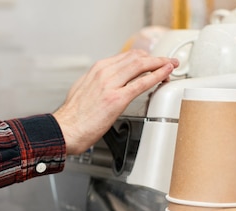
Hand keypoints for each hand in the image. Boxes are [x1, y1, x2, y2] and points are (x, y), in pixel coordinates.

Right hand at [53, 50, 178, 154]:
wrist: (64, 130)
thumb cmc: (72, 117)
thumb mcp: (83, 90)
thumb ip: (97, 84)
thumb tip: (108, 85)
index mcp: (96, 70)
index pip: (125, 56)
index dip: (143, 57)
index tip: (151, 61)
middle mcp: (103, 73)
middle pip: (136, 57)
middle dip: (155, 58)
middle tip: (167, 62)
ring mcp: (110, 85)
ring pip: (141, 65)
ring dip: (160, 64)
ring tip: (170, 66)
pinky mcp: (116, 99)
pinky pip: (142, 83)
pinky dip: (157, 76)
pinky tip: (165, 75)